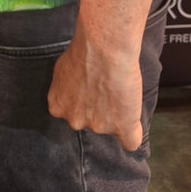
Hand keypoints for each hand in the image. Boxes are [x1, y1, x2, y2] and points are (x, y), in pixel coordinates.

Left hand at [47, 30, 143, 150]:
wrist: (104, 50)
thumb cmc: (83, 50)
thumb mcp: (62, 69)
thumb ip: (66, 87)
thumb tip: (72, 91)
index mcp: (58, 106)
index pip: (69, 113)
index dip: (81, 101)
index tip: (88, 91)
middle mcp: (75, 120)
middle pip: (88, 122)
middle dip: (95, 108)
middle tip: (104, 88)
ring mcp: (98, 127)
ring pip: (108, 127)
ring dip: (114, 114)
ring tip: (118, 89)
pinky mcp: (122, 127)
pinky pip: (130, 142)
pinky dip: (132, 135)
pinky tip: (132, 125)